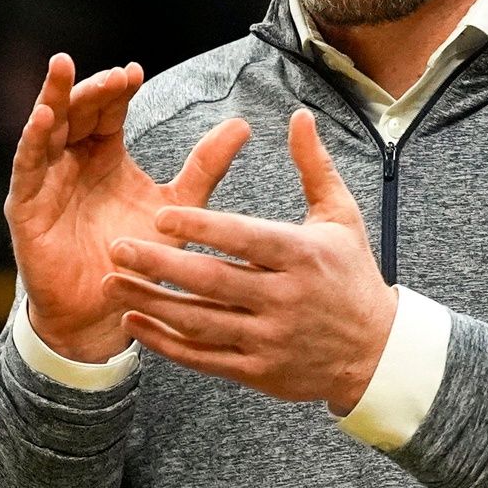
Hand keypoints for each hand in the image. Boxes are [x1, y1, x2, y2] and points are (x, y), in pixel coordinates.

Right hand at [5, 53, 251, 362]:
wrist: (109, 313)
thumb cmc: (139, 259)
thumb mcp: (178, 206)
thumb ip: (206, 166)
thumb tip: (243, 125)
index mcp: (106, 155)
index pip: (108, 109)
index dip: (118, 89)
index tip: (135, 73)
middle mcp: (73, 160)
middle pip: (77, 110)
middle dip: (93, 89)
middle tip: (115, 76)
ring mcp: (46, 181)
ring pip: (47, 127)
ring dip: (55, 98)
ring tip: (63, 68)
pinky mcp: (26, 206)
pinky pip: (26, 166)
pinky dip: (33, 139)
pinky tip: (43, 117)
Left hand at [103, 109, 395, 412]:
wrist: (375, 352)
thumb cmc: (352, 274)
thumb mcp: (341, 216)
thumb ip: (313, 166)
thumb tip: (298, 115)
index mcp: (301, 256)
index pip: (243, 238)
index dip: (200, 228)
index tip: (160, 216)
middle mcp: (284, 299)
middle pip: (211, 281)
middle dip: (159, 264)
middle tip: (117, 246)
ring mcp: (270, 339)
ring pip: (200, 322)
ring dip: (151, 303)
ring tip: (112, 283)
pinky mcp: (258, 372)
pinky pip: (203, 358)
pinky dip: (165, 344)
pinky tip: (134, 323)